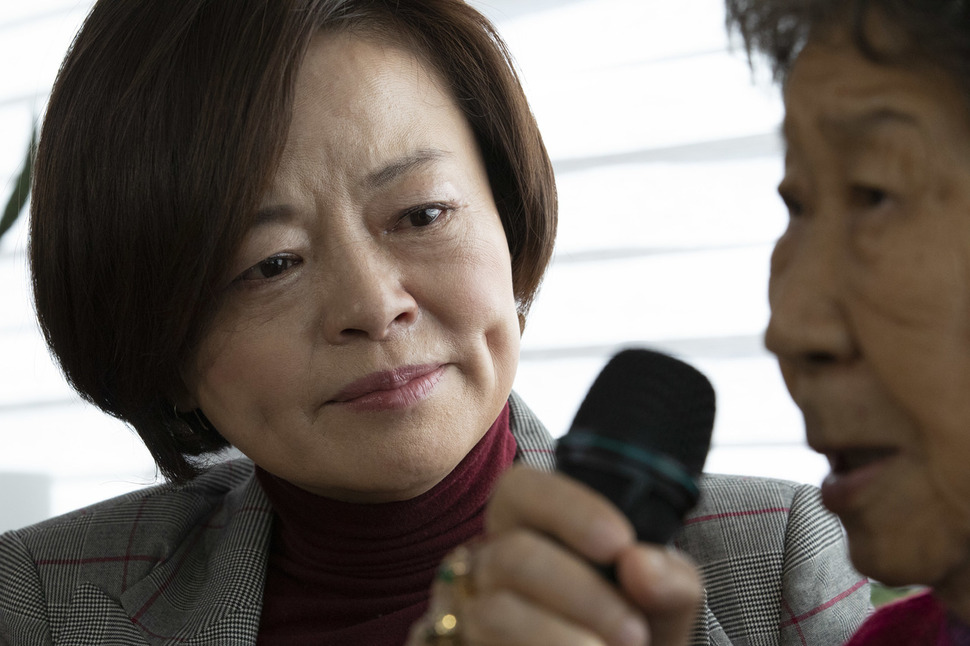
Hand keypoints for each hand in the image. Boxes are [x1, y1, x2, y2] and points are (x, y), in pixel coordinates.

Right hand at [409, 465, 701, 645]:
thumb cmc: (628, 637)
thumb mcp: (662, 610)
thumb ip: (668, 584)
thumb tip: (640, 565)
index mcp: (528, 529)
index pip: (520, 489)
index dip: (568, 509)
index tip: (619, 543)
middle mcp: (487, 565)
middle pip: (513, 554)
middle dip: (582, 594)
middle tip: (635, 633)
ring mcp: (463, 614)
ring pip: (495, 612)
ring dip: (560, 638)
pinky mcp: (452, 644)